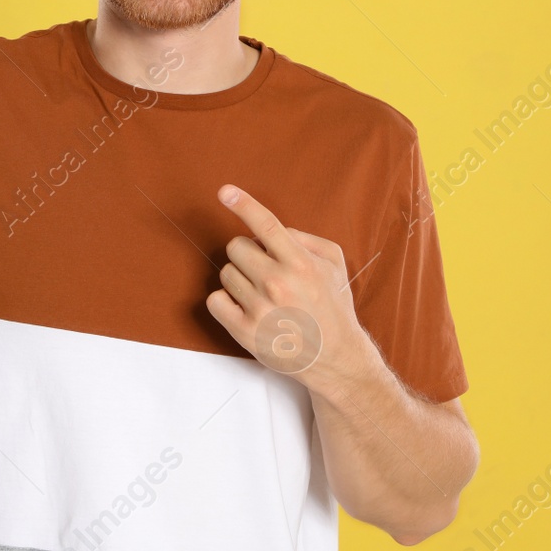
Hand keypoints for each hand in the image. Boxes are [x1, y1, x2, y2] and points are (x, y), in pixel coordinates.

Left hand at [205, 184, 371, 385]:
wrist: (335, 358)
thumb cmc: (332, 306)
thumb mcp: (334, 263)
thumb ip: (304, 238)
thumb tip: (268, 230)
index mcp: (300, 262)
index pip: (265, 224)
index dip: (243, 204)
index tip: (224, 192)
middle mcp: (278, 283)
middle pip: (236, 247)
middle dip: (247, 255)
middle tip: (265, 272)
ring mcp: (259, 308)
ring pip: (226, 273)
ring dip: (239, 279)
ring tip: (263, 296)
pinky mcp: (244, 331)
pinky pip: (214, 300)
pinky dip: (225, 301)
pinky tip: (245, 308)